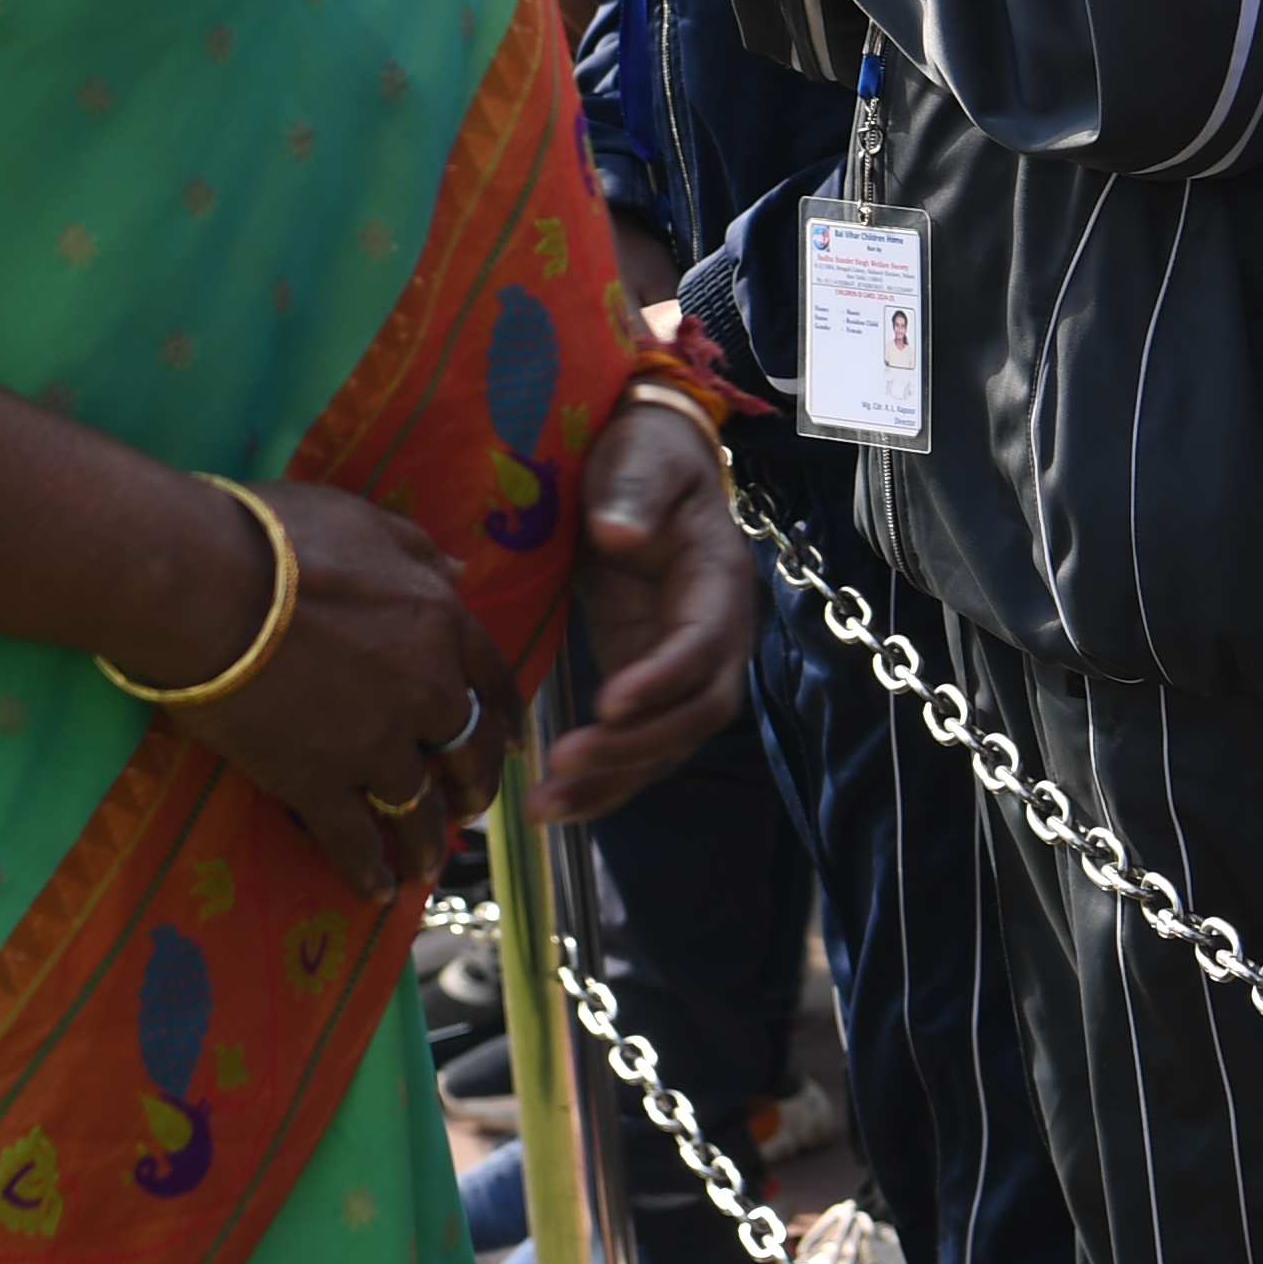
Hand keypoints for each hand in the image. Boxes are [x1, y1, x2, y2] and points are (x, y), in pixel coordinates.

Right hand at [143, 479, 523, 899]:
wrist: (208, 584)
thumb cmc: (279, 537)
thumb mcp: (365, 521)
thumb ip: (418, 552)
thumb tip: (460, 569)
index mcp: (439, 622)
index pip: (493, 678)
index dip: (505, 714)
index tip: (510, 742)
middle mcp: (423, 690)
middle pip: (467, 751)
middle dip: (473, 786)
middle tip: (469, 809)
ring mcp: (373, 743)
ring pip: (418, 807)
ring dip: (427, 841)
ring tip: (425, 865)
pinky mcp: (318, 782)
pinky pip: (353, 840)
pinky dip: (367, 870)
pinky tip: (373, 891)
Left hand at [529, 399, 755, 824]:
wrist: (645, 469)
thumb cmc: (644, 455)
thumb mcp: (640, 456)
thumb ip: (633, 492)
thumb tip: (620, 535)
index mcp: (718, 579)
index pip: (704, 644)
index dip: (663, 679)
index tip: (608, 701)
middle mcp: (715, 635)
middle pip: (694, 713)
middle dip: (634, 747)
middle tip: (565, 762)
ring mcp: (682, 667)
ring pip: (666, 744)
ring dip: (610, 782)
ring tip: (544, 808)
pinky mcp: (647, 684)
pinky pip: (637, 745)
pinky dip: (602, 782)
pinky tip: (554, 807)